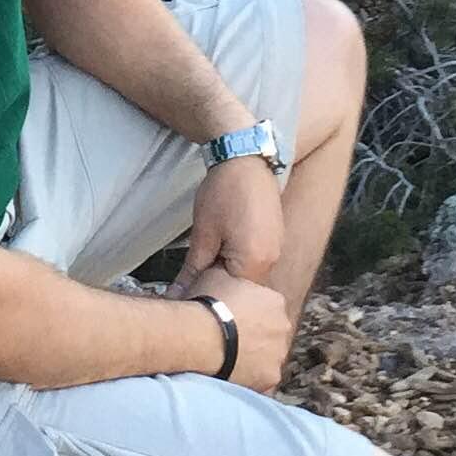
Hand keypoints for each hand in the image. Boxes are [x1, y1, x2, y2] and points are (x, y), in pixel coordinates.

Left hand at [187, 146, 317, 296]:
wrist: (246, 159)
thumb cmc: (223, 193)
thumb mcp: (203, 234)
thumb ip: (194, 270)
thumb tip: (179, 295)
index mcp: (256, 262)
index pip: (231, 295)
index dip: (207, 294)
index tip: (187, 292)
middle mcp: (272, 259)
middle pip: (243, 288)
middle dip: (218, 286)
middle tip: (191, 279)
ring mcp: (276, 248)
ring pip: (248, 275)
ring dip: (227, 274)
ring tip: (204, 265)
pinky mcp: (274, 238)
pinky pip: (255, 261)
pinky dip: (237, 262)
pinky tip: (221, 251)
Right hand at [201, 271, 303, 392]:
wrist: (199, 336)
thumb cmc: (205, 305)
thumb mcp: (217, 276)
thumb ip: (229, 277)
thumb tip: (222, 269)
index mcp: (274, 301)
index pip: (265, 310)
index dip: (246, 318)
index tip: (231, 323)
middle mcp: (283, 326)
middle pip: (269, 335)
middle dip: (253, 339)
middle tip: (228, 344)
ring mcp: (279, 353)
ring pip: (267, 358)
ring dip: (251, 360)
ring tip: (226, 362)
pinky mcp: (271, 376)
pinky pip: (261, 379)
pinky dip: (249, 380)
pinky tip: (230, 377)